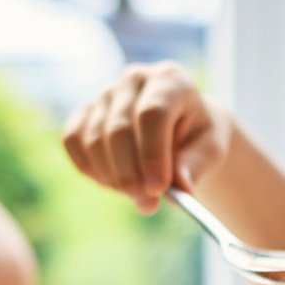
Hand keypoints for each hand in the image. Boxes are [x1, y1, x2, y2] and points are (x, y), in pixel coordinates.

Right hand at [61, 62, 232, 214]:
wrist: (181, 128)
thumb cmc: (198, 138)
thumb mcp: (210, 150)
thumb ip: (196, 165)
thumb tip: (180, 187)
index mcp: (170, 80)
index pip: (152, 114)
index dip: (152, 154)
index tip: (158, 189)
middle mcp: (133, 80)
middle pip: (119, 130)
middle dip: (130, 175)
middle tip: (148, 204)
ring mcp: (105, 94)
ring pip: (94, 141)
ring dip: (113, 178)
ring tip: (138, 195)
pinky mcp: (84, 111)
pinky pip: (73, 142)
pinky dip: (91, 169)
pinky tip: (114, 182)